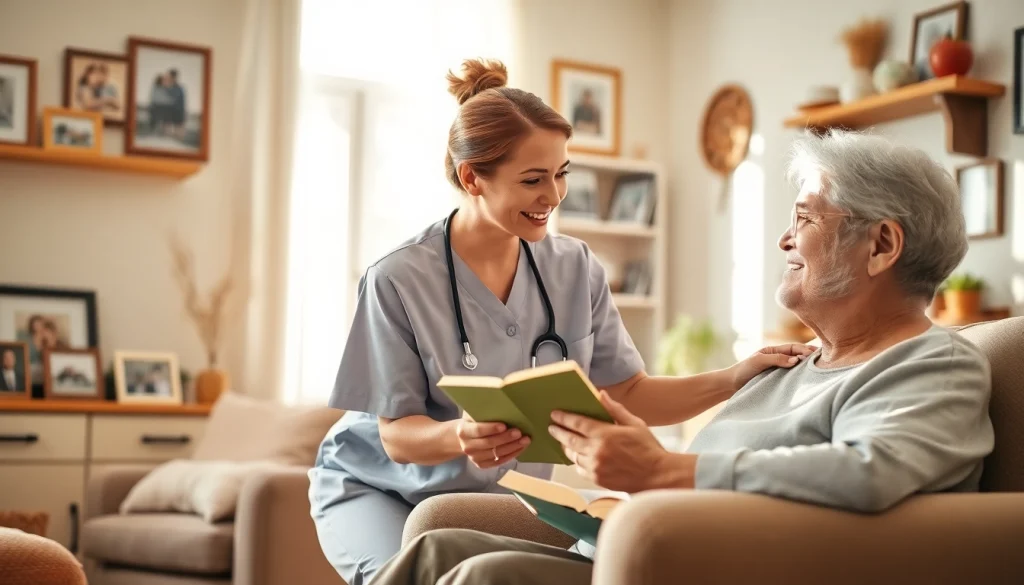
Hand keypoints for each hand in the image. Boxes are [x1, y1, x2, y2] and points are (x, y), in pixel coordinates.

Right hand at [455, 411, 530, 468]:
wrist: (463, 438)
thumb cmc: (473, 421)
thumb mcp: (473, 413)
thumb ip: (483, 410)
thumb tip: (501, 399)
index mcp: (464, 431)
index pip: (478, 430)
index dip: (491, 428)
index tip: (504, 425)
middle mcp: (468, 446)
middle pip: (489, 443)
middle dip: (505, 438)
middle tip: (519, 432)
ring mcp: (474, 457)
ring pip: (496, 454)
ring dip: (512, 447)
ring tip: (525, 440)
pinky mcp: (482, 465)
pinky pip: (499, 462)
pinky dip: (511, 455)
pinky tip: (521, 448)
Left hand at [549, 391, 670, 492]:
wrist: (657, 475)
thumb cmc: (648, 448)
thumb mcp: (634, 423)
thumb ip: (615, 409)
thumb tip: (601, 395)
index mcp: (605, 434)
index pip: (577, 423)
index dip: (564, 417)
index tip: (555, 414)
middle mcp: (596, 451)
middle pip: (569, 440)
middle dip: (558, 432)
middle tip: (552, 427)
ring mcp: (595, 467)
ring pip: (572, 455)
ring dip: (567, 447)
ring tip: (564, 442)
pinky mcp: (597, 479)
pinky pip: (580, 469)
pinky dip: (577, 462)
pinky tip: (578, 457)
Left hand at [728, 343, 815, 390]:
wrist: (731, 384)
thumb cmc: (743, 370)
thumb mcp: (759, 361)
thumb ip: (776, 359)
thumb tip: (796, 360)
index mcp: (773, 351)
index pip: (793, 347)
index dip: (804, 350)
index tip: (815, 355)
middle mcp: (777, 359)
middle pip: (797, 356)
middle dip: (809, 356)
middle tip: (824, 360)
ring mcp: (777, 370)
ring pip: (795, 367)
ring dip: (805, 368)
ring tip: (819, 370)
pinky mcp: (776, 381)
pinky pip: (790, 378)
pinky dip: (799, 377)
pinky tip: (807, 381)